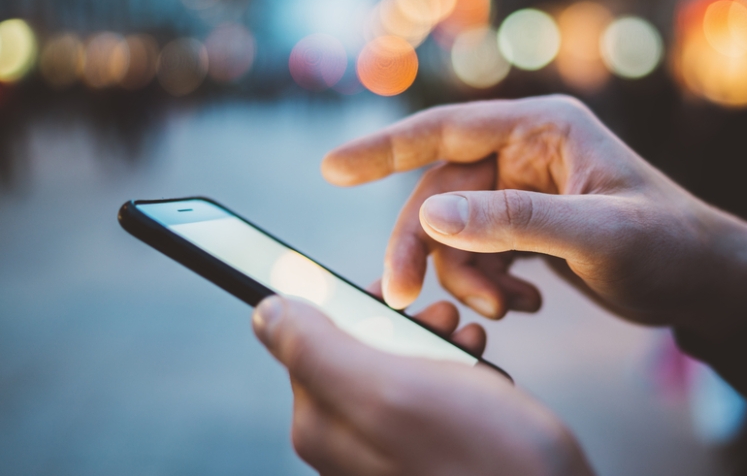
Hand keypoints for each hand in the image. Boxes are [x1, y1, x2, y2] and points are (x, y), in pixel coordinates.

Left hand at [253, 295, 594, 475]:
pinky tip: (478, 366)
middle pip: (356, 347)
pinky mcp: (427, 447)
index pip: (309, 335)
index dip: (350, 301)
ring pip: (398, 362)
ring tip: (465, 337)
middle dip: (400, 321)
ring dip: (432, 339)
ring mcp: (389, 445)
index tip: (392, 290)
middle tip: (440, 317)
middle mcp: (349, 437)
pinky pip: (429, 389)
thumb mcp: (391, 389)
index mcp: (323, 423)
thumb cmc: (480, 456)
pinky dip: (455, 366)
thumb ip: (317, 349)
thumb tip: (265, 312)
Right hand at [322, 95, 746, 339]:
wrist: (707, 282)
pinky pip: (480, 253)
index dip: (384, 150)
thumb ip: (514, 223)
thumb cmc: (668, 245)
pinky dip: (490, 285)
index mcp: (544, 128)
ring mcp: (525, 191)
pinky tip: (529, 304)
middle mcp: (527, 153)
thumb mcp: (595, 235)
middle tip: (399, 297)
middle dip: (422, 247)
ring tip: (509, 308)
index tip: (332, 171)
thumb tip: (432, 213)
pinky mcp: (529, 227)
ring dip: (466, 276)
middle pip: (440, 193)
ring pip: (455, 231)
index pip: (446, 130)